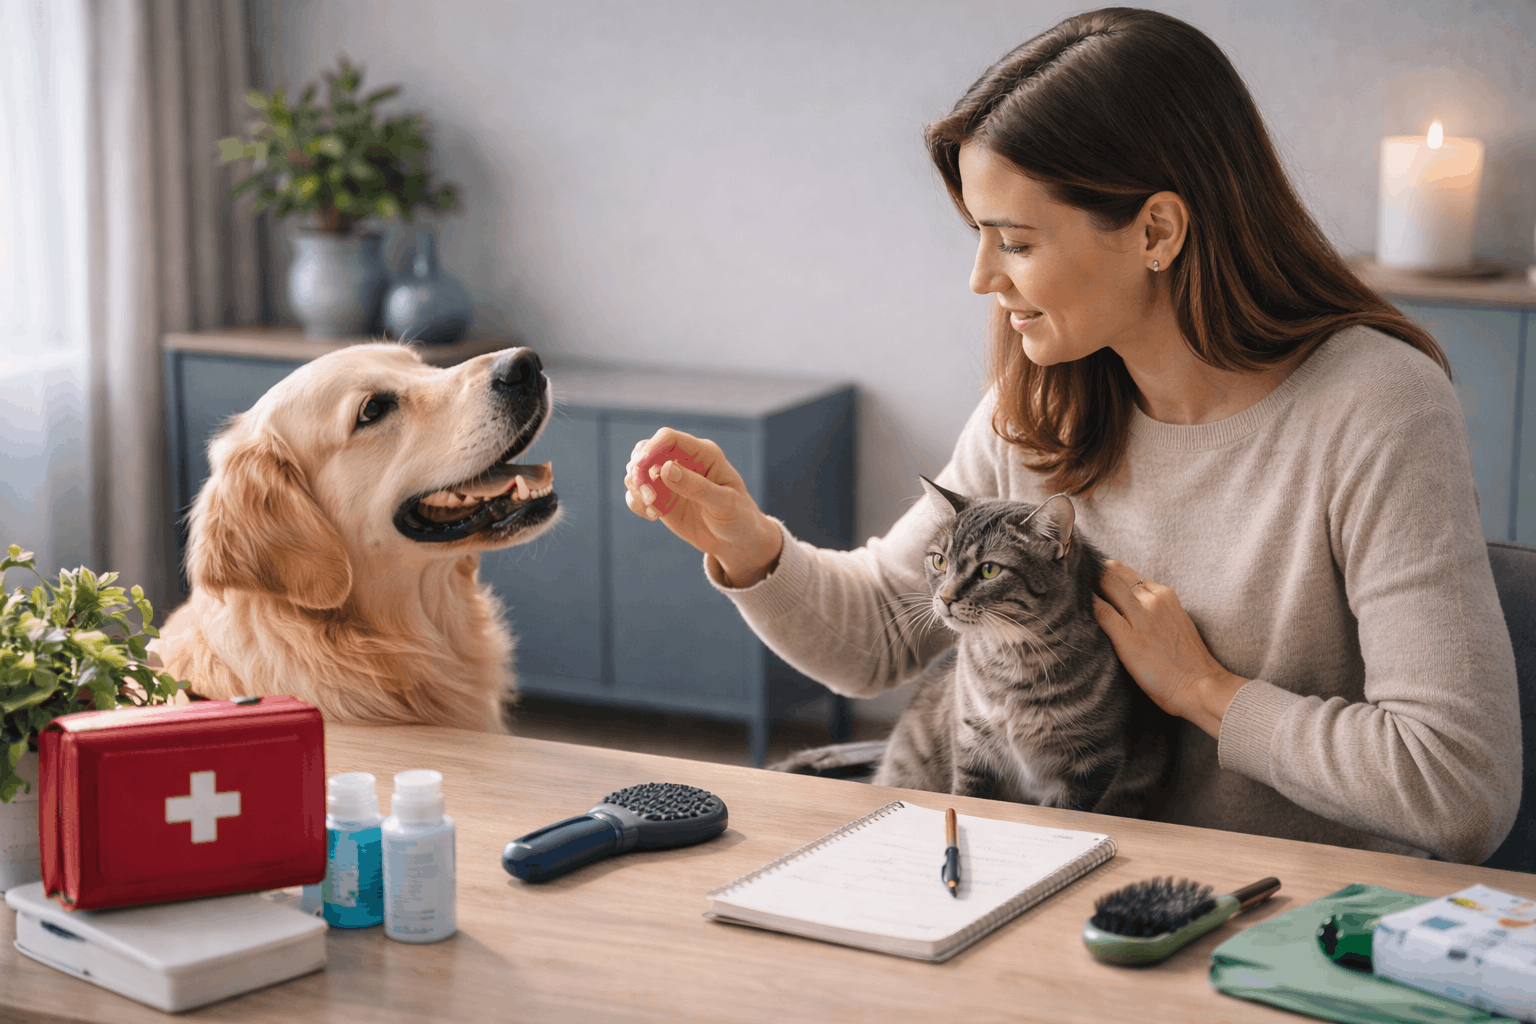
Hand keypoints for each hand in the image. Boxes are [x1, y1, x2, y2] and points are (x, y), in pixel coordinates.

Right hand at [622, 428, 783, 586]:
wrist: (735, 542)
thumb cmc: (738, 518)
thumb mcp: (724, 503)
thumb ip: (697, 486)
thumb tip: (665, 469)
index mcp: (703, 454)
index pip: (669, 438)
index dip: (651, 448)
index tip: (640, 467)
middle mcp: (683, 461)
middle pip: (646, 450)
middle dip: (639, 470)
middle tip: (648, 496)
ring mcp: (669, 479)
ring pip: (637, 471)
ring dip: (637, 489)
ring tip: (654, 511)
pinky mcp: (660, 497)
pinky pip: (636, 493)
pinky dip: (636, 503)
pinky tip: (653, 516)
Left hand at [1091, 559, 1247, 737]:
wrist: (1202, 687)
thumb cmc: (1191, 662)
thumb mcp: (1178, 622)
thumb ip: (1158, 610)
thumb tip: (1135, 608)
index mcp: (1165, 595)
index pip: (1129, 574)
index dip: (1108, 574)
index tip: (1093, 577)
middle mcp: (1152, 600)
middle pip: (1113, 574)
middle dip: (1093, 574)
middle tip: (1075, 580)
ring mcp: (1140, 617)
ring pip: (1106, 585)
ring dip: (1087, 586)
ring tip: (1070, 591)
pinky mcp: (1128, 638)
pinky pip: (1101, 612)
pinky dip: (1087, 606)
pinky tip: (1074, 608)